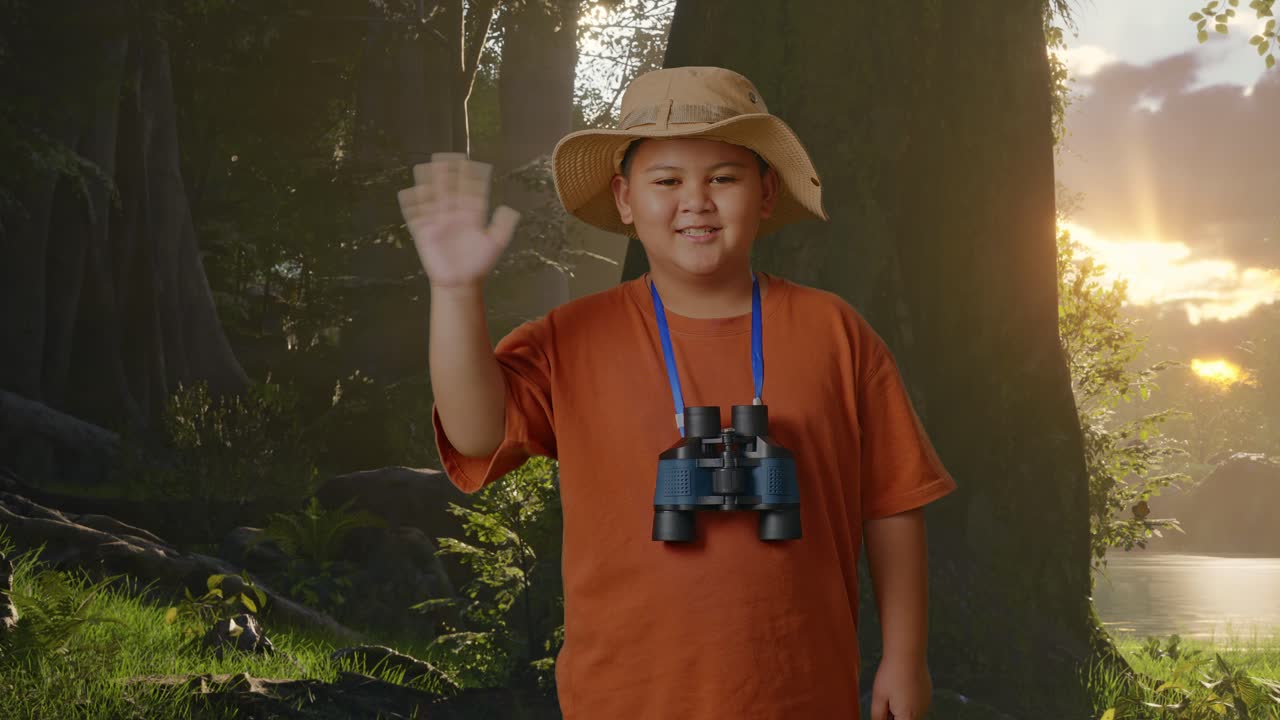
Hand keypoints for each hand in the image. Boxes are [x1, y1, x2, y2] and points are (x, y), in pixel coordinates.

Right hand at [397, 153, 520, 289]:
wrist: (461, 281)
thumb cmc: (479, 263)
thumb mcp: (495, 245)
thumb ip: (502, 227)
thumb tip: (510, 210)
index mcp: (472, 214)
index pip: (471, 191)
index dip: (470, 176)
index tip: (470, 161)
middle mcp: (454, 213)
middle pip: (450, 189)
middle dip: (449, 173)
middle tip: (447, 156)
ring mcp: (439, 221)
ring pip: (433, 197)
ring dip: (430, 183)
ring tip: (426, 167)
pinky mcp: (425, 232)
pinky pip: (416, 216)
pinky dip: (412, 205)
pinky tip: (409, 192)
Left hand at [868, 655, 931, 719]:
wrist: (907, 654)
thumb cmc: (892, 674)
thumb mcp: (878, 697)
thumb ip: (877, 715)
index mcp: (908, 717)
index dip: (887, 718)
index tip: (883, 709)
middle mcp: (920, 713)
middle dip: (892, 715)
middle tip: (884, 701)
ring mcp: (925, 703)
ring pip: (909, 713)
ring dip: (899, 709)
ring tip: (891, 691)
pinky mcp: (927, 694)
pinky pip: (915, 703)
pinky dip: (906, 700)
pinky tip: (900, 687)